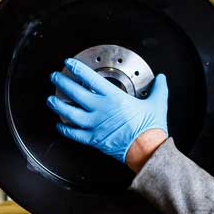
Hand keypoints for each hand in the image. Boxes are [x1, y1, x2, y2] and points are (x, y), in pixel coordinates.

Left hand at [47, 58, 168, 163]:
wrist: (146, 150)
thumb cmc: (150, 128)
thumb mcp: (157, 103)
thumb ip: (159, 89)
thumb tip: (162, 79)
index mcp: (113, 97)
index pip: (89, 78)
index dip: (76, 69)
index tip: (69, 63)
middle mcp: (100, 109)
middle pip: (74, 92)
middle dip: (61, 82)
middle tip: (54, 77)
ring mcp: (94, 125)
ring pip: (68, 112)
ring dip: (57, 104)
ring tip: (51, 99)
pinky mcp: (93, 139)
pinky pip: (73, 133)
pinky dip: (64, 129)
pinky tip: (59, 125)